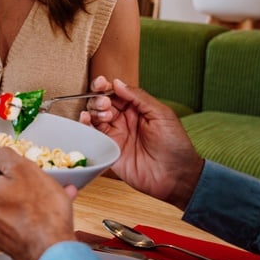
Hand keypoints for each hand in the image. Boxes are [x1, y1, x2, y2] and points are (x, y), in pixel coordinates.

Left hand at [0, 150, 77, 259]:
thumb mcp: (25, 170)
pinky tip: (47, 213)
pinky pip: (12, 223)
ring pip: (0, 208)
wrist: (52, 253)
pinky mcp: (5, 245)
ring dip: (18, 201)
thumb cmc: (38, 212)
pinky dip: (26, 217)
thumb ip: (6, 157)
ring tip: (45, 197)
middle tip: (21, 182)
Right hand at [80, 77, 204, 208]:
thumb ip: (139, 97)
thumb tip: (117, 83)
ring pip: (94, 116)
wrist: (175, 176)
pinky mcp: (107, 149)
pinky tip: (85, 119)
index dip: (106, 86)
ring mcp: (115, 134)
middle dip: (99, 99)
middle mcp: (123, 120)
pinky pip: (91, 134)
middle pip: (101, 102)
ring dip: (93, 110)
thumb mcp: (161, 115)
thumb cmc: (175, 145)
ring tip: (104, 115)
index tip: (101, 83)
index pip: (116, 92)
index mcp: (137, 109)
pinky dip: (84, 125)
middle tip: (105, 104)